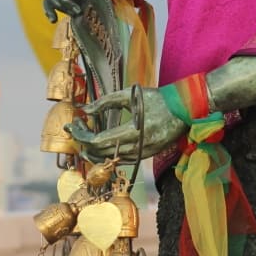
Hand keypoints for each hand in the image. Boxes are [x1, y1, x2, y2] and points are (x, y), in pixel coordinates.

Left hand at [66, 86, 186, 160]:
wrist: (183, 109)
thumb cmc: (157, 99)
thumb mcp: (131, 95)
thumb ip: (106, 102)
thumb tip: (85, 110)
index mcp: (133, 131)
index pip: (98, 140)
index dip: (81, 134)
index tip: (72, 125)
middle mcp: (136, 147)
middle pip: (100, 152)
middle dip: (83, 142)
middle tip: (74, 129)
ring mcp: (141, 154)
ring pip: (108, 159)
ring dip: (92, 150)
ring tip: (82, 137)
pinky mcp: (145, 156)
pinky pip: (119, 159)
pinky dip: (106, 153)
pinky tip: (98, 144)